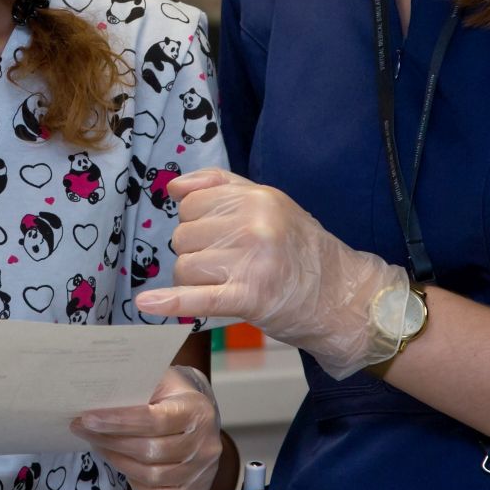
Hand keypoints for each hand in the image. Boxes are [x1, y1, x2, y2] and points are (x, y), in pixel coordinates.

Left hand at [73, 366, 222, 489]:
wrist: (200, 418)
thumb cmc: (172, 396)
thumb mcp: (159, 381)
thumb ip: (134, 388)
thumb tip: (94, 398)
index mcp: (197, 410)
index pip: (154, 420)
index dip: (118, 422)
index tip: (87, 419)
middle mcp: (205, 444)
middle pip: (150, 451)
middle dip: (110, 442)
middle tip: (82, 430)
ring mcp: (202, 473)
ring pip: (151, 476)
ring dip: (117, 462)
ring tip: (99, 446)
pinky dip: (136, 484)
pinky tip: (124, 466)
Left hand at [137, 169, 409, 379]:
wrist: (342, 296)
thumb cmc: (301, 250)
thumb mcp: (272, 203)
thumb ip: (222, 186)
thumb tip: (174, 188)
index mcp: (258, 198)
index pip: (191, 203)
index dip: (196, 222)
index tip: (215, 236)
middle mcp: (254, 225)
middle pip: (183, 236)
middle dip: (195, 253)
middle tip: (225, 264)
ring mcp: (252, 262)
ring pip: (185, 267)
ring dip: (194, 281)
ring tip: (224, 284)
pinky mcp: (249, 298)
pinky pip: (197, 297)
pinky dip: (169, 302)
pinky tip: (147, 303)